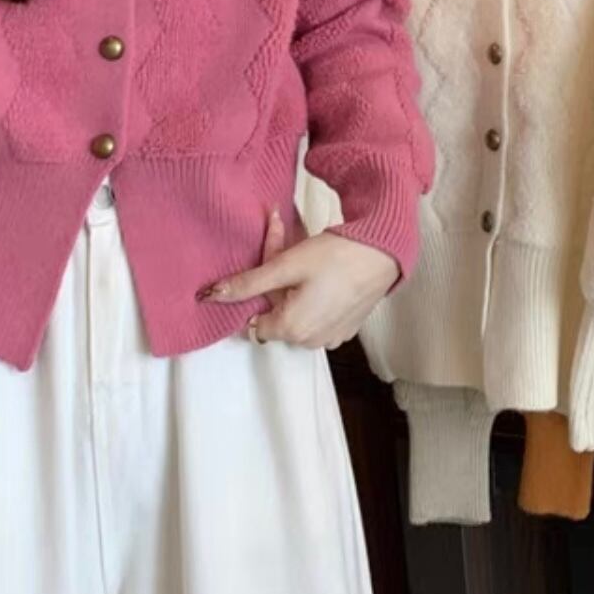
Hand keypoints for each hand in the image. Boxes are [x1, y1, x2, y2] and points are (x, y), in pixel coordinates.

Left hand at [200, 206, 399, 349]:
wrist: (385, 251)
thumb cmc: (335, 256)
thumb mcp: (286, 265)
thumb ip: (247, 283)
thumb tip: (208, 296)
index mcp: (291, 330)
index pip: (255, 321)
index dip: (258, 292)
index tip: (270, 264)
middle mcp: (310, 342)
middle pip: (278, 317)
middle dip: (277, 287)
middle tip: (289, 251)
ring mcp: (332, 338)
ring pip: (299, 316)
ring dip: (296, 291)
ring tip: (309, 260)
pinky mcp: (348, 328)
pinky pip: (320, 317)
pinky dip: (317, 298)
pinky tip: (326, 274)